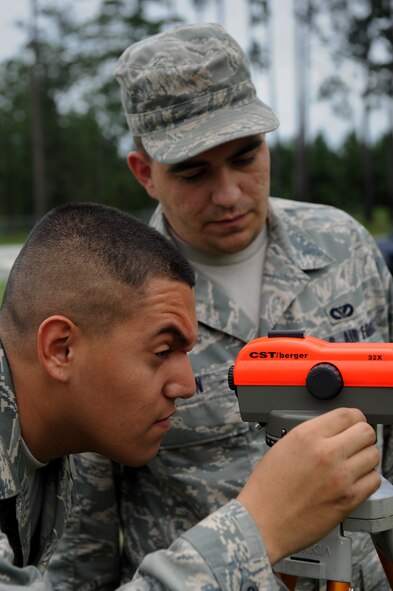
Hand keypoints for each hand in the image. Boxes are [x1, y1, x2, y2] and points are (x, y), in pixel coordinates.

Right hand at [237, 407, 380, 564]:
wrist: (263, 522)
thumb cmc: (267, 488)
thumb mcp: (283, 446)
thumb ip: (311, 435)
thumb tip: (333, 431)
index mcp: (307, 436)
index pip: (347, 414)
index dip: (354, 418)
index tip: (354, 424)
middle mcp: (326, 452)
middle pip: (366, 432)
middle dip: (363, 436)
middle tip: (355, 443)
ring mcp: (340, 476)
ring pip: (374, 455)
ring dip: (366, 457)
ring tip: (354, 463)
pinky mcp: (348, 499)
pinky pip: (374, 480)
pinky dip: (368, 479)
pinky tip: (354, 480)